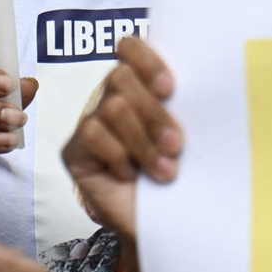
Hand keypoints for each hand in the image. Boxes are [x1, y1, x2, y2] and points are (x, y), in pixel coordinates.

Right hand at [62, 36, 179, 243]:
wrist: (163, 224)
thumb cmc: (178, 175)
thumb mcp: (182, 133)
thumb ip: (178, 104)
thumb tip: (198, 82)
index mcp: (139, 86)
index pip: (130, 47)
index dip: (147, 60)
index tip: (170, 88)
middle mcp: (110, 98)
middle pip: (121, 77)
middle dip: (154, 114)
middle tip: (176, 145)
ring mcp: (89, 123)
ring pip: (113, 108)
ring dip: (144, 143)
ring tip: (164, 170)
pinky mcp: (74, 149)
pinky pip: (95, 134)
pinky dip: (119, 156)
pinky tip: (130, 175)